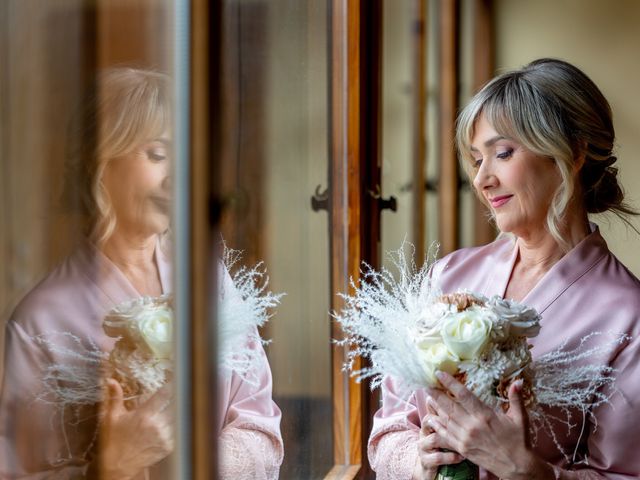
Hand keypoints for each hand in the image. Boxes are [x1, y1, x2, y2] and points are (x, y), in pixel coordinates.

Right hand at [90, 379, 173, 479]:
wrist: (118, 466)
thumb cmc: (114, 440)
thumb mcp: (112, 418)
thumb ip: (115, 397)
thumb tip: (110, 380)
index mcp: (144, 415)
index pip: (164, 394)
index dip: (171, 386)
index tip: (175, 381)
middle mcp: (156, 425)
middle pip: (175, 405)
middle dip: (176, 399)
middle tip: (176, 395)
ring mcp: (163, 436)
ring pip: (177, 418)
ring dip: (175, 414)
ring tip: (168, 413)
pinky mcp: (168, 446)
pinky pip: (177, 432)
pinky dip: (174, 428)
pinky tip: (167, 427)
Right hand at [412, 400, 463, 479]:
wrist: (433, 467)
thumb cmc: (445, 446)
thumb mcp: (449, 429)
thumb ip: (454, 416)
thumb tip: (467, 400)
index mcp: (431, 420)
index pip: (432, 406)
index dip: (441, 402)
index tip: (455, 399)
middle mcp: (425, 431)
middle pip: (430, 419)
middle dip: (444, 418)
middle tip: (462, 421)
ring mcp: (423, 446)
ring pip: (434, 438)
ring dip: (450, 442)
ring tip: (464, 444)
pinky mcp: (425, 461)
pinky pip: (437, 457)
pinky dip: (450, 457)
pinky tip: (460, 457)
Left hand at [424, 371, 552, 479]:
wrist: (516, 466)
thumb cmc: (519, 440)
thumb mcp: (520, 418)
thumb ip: (516, 398)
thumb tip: (519, 381)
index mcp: (484, 415)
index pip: (463, 395)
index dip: (450, 383)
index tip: (439, 373)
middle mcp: (472, 426)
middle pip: (449, 406)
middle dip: (436, 394)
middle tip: (426, 383)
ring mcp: (465, 438)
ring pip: (445, 419)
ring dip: (435, 407)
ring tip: (427, 397)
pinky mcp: (462, 448)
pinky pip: (446, 435)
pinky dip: (437, 425)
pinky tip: (431, 417)